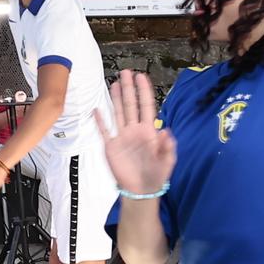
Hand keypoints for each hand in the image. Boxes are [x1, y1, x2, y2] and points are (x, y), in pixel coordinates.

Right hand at [104, 71, 176, 195]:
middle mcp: (135, 130)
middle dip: (129, 88)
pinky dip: (100, 120)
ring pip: (118, 112)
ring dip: (116, 98)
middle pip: (131, 104)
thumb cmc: (156, 175)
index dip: (144, 91)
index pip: (146, 106)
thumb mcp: (167, 162)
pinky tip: (96, 109)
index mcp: (149, 131)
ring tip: (114, 83)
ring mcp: (122, 137)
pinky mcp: (111, 147)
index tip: (142, 76)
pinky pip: (104, 131)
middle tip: (126, 72)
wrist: (141, 190)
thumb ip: (168, 147)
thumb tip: (166, 131)